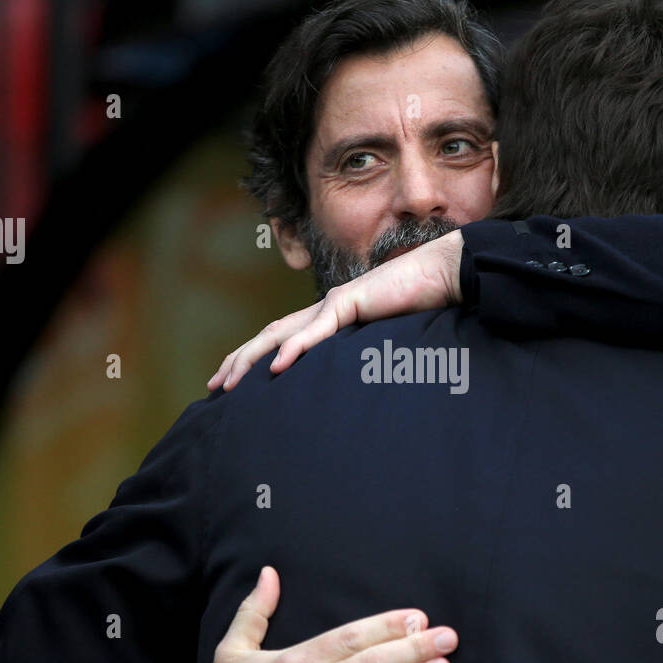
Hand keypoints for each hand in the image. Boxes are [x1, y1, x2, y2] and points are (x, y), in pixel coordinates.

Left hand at [207, 229, 463, 391]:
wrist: (447, 275)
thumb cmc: (424, 306)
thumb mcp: (388, 342)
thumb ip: (367, 357)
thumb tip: (357, 387)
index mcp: (332, 317)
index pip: (281, 338)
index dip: (254, 357)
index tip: (234, 382)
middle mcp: (326, 308)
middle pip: (270, 334)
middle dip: (239, 360)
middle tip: (215, 386)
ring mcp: (337, 303)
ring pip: (283, 333)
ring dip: (254, 358)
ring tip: (233, 383)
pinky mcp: (353, 302)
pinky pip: (318, 331)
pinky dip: (295, 349)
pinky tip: (276, 368)